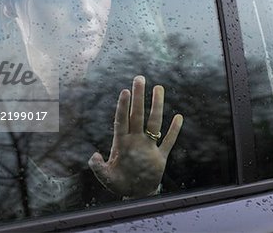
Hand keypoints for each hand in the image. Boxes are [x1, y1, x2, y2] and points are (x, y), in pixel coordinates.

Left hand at [88, 75, 182, 197]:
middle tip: (139, 78)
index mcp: (121, 143)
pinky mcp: (160, 157)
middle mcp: (135, 141)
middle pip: (138, 115)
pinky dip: (173, 130)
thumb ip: (98, 168)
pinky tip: (178, 117)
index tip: (125, 91)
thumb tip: (94, 156)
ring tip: (158, 88)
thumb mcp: (106, 178)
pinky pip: (168, 141)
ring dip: (157, 106)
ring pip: (154, 122)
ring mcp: (148, 147)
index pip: (122, 121)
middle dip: (139, 97)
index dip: (123, 107)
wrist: (136, 194)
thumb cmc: (119, 184)